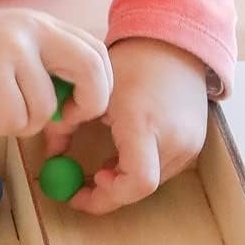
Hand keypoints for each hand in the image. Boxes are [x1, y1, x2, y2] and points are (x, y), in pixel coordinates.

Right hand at [0, 6, 112, 137]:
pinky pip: (14, 119)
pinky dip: (1, 125)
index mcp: (44, 24)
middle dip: (85, 107)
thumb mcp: (14, 45)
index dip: (98, 89)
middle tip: (60, 121)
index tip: (75, 107)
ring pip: (45, 108)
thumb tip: (81, 105)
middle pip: (91, 71)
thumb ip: (48, 64)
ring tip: (0, 110)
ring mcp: (10, 49)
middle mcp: (33, 30)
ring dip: (24, 123)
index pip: (98, 54)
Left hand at [47, 38, 208, 213]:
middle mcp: (174, 137)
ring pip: (154, 182)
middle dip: (111, 192)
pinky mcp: (196, 145)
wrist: (174, 48)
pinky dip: (141, 169)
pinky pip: (164, 170)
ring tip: (107, 162)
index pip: (138, 181)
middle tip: (86, 186)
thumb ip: (65, 124)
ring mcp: (190, 143)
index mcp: (144, 121)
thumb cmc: (130, 65)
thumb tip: (48, 156)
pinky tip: (126, 151)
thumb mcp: (91, 91)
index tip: (84, 188)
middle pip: (143, 187)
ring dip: (126, 180)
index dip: (108, 196)